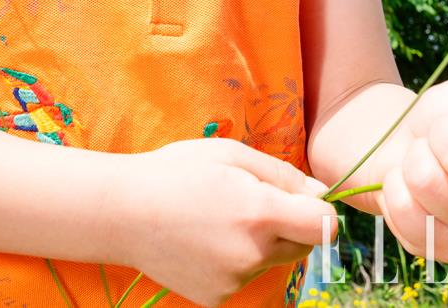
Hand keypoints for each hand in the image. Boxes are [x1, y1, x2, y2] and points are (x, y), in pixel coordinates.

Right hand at [116, 137, 336, 307]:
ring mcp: (235, 281)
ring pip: (271, 260)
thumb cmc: (177, 171)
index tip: (301, 198)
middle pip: (302, 245)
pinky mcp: (218, 298)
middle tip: (250, 199)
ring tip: (219, 217)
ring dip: (261, 241)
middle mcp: (253, 254)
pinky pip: (244, 276)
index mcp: (260, 213)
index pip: (324, 226)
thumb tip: (323, 193)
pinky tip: (205, 238)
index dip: (320, 210)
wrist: (123, 211)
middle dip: (290, 223)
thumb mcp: (231, 154)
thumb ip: (283, 174)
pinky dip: (236, 259)